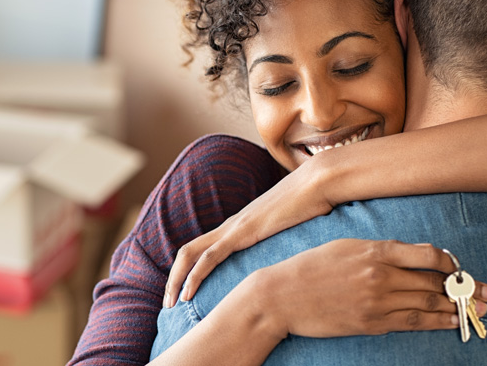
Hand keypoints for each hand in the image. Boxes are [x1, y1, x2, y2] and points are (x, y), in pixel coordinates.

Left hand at [166, 164, 333, 307]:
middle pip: (188, 251)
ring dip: (176, 279)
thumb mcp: (294, 230)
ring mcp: (234, 228)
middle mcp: (230, 226)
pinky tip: (188, 293)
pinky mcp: (242, 232)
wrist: (319, 182)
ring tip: (170, 303)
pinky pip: (210, 256)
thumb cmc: (312, 205)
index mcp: (239, 227)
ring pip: (191, 254)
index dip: (188, 270)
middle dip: (173, 278)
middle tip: (168, 303)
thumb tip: (294, 262)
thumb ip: (285, 243)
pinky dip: (195, 275)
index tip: (184, 294)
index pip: (202, 249)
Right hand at [243, 239, 486, 337]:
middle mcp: (380, 275)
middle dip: (465, 288)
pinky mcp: (371, 323)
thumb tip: (411, 257)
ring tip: (478, 309)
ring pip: (428, 304)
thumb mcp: (344, 246)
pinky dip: (436, 322)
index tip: (458, 267)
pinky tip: (451, 322)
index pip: (428, 255)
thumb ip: (378, 250)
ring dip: (457, 307)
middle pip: (435, 282)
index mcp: (374, 251)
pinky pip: (412, 323)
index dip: (450, 262)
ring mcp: (377, 302)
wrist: (281, 296)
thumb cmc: (310, 267)